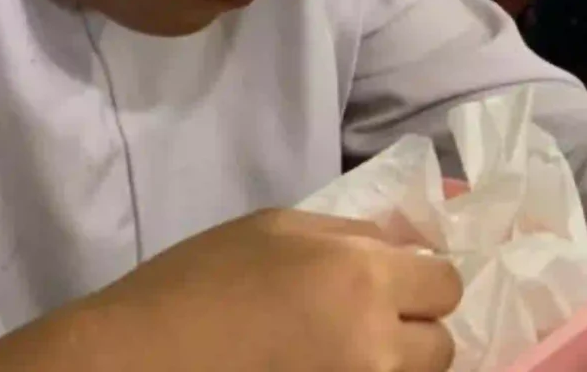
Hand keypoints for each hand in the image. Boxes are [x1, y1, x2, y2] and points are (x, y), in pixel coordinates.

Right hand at [70, 209, 458, 371]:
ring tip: (337, 353)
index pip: (446, 283)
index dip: (422, 282)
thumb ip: (350, 233)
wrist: (140, 361)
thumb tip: (407, 242)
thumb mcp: (275, 228)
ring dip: (392, 365)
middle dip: (413, 332)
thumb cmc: (197, 283)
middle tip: (364, 326)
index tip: (394, 285)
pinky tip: (319, 370)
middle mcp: (375, 342)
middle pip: (441, 344)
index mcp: (362, 275)